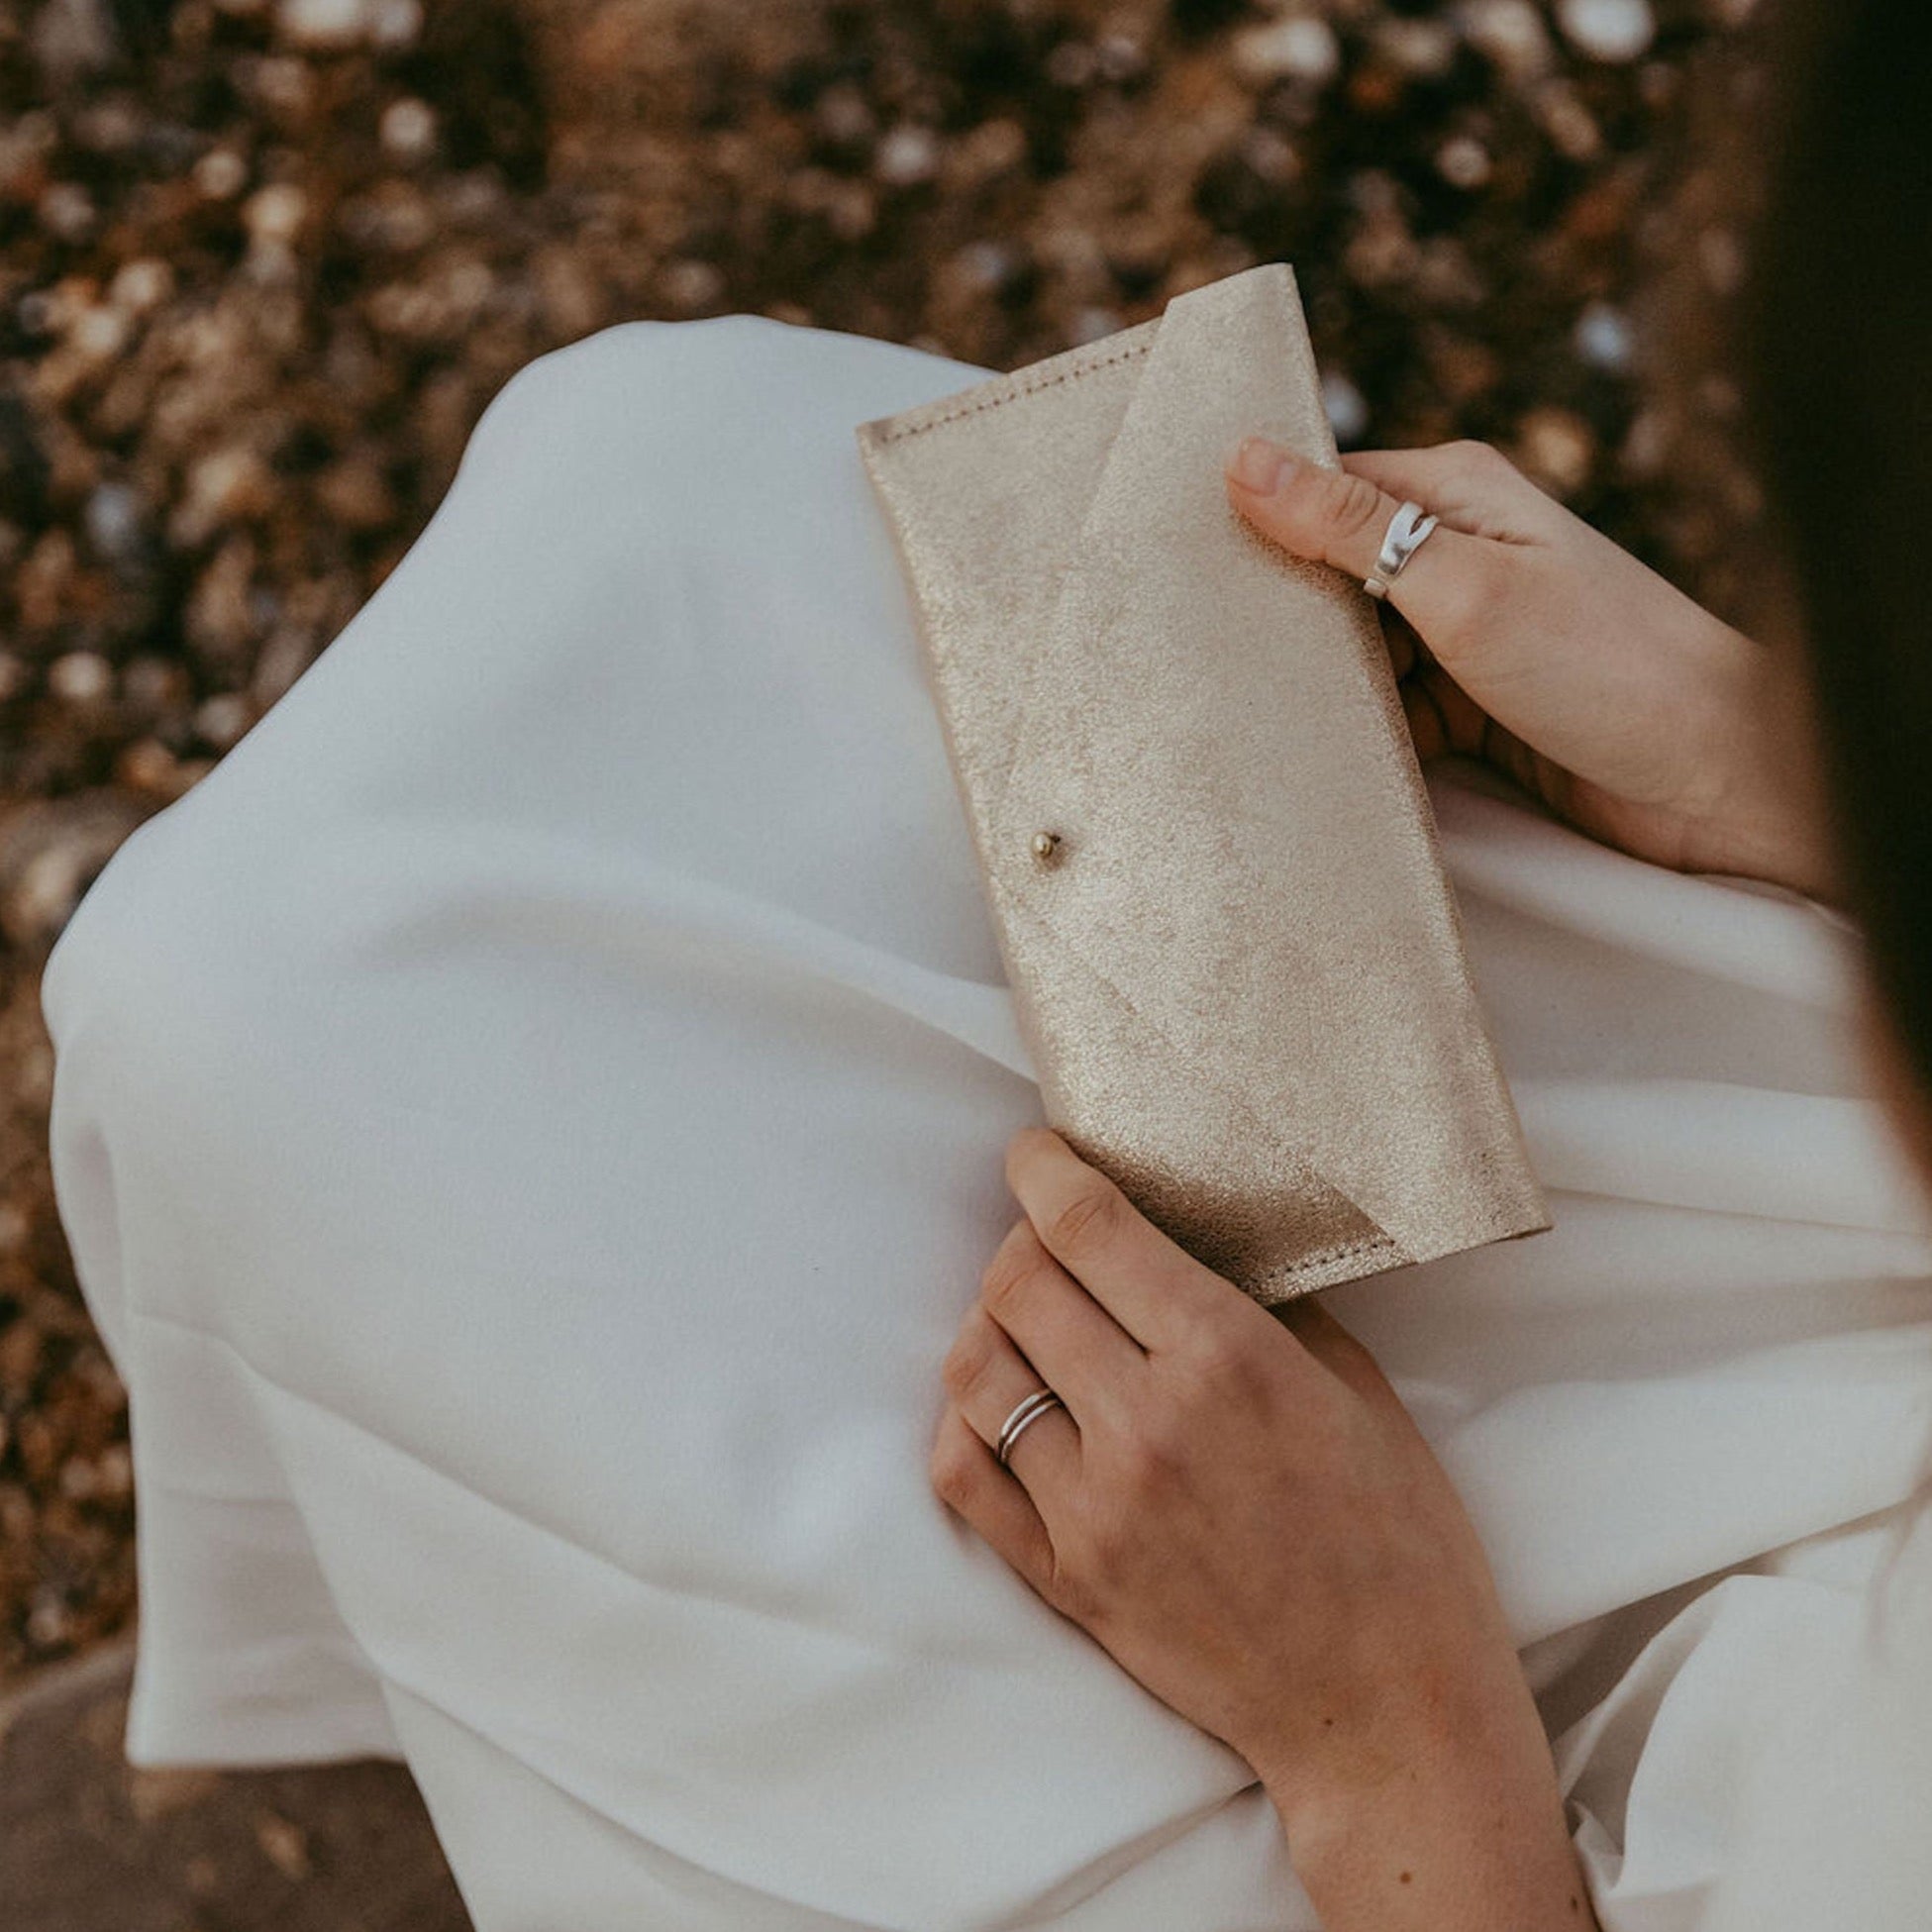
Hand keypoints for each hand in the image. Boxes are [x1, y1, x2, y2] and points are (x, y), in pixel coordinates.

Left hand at [930, 1126, 1597, 1931]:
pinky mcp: (1064, 1576)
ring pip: (976, 1367)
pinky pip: (963, 1471)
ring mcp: (1093, 1506)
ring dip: (991, 1321)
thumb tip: (1190, 1243)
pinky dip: (967, 1418)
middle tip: (1051, 1237)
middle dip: (1024, 1237)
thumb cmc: (1399, 1548)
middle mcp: (1146, 1423)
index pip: (1089, 1227)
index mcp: (1228, 1359)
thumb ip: (1265, 1308)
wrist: (1388, 1715)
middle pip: (1018, 1282)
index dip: (1044, 1169)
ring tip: (1028, 1317)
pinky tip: (1004, 1402)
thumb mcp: (1357, 1391)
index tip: (1036, 1152)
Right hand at [1225, 434, 1837, 905]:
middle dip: (1271, 615)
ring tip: (1239, 714)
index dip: (1251, 521)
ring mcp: (1463, 634)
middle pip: (1323, 575)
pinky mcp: (1469, 709)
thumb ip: (1349, 528)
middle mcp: (1456, 553)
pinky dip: (1350, 735)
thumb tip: (1243, 457)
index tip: (1173, 561)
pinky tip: (1309, 757)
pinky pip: (1382, 714)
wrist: (1716, 780)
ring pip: (1348, 653)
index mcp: (1454, 493)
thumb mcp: (1464, 585)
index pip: (1321, 487)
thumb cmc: (1609, 664)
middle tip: (1189, 654)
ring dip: (1309, 685)